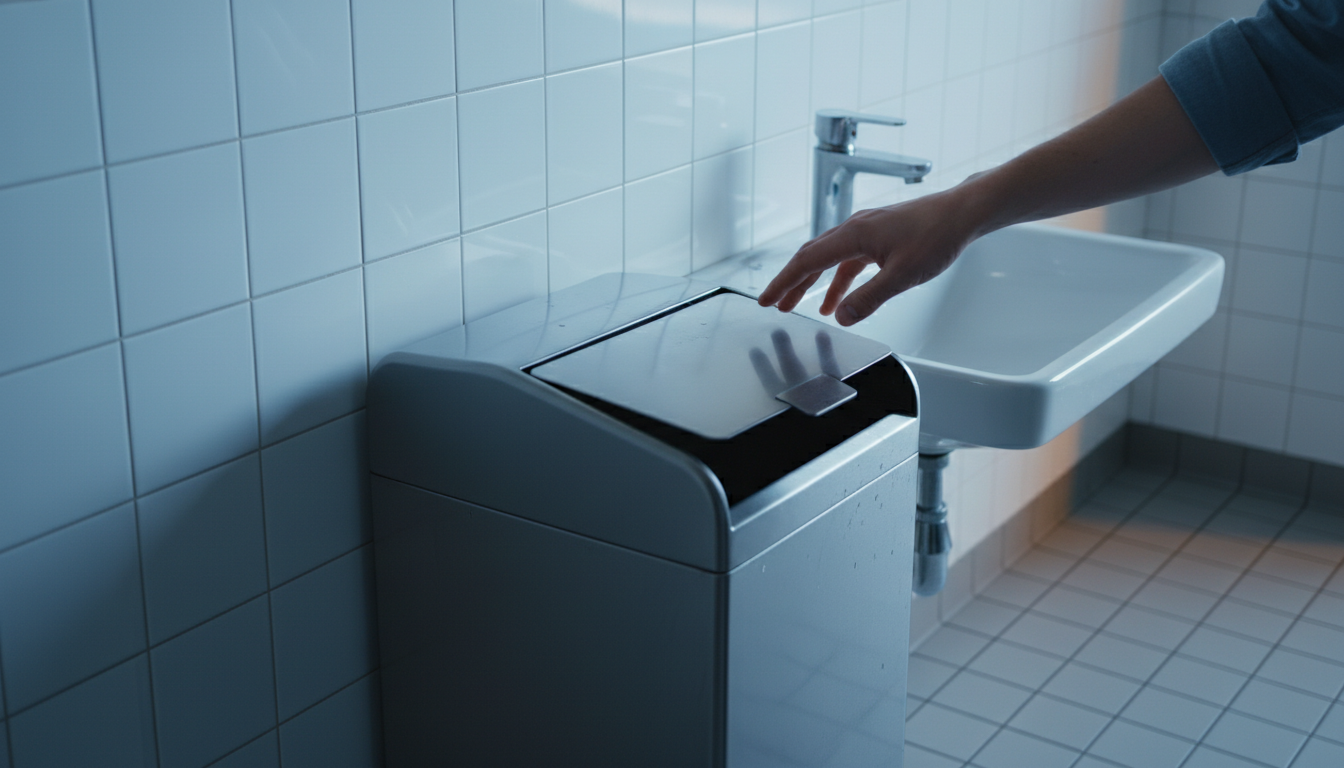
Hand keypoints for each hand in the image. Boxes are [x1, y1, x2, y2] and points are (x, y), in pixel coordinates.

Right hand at [756, 186, 982, 325]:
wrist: (963, 213)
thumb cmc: (937, 235)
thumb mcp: (902, 275)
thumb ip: (870, 298)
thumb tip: (842, 317)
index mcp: (853, 235)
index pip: (807, 261)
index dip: (784, 283)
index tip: (767, 300)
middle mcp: (855, 229)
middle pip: (811, 257)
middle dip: (791, 282)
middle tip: (774, 303)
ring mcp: (866, 231)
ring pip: (829, 259)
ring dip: (813, 283)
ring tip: (800, 305)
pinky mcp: (879, 235)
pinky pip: (848, 259)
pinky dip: (838, 279)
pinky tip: (839, 298)